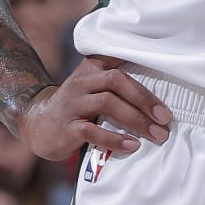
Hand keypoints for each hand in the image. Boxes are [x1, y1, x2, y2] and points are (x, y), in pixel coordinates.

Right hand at [16, 55, 173, 160]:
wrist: (38, 123)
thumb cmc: (76, 106)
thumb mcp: (92, 87)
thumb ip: (116, 84)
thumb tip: (157, 98)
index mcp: (91, 68)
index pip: (116, 58)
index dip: (140, 62)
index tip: (166, 73)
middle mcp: (81, 82)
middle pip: (115, 80)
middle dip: (144, 99)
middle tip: (165, 117)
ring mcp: (73, 103)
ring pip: (107, 103)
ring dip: (136, 120)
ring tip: (157, 135)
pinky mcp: (67, 126)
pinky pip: (92, 130)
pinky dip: (115, 139)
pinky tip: (132, 146)